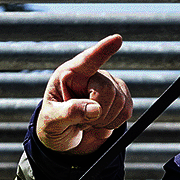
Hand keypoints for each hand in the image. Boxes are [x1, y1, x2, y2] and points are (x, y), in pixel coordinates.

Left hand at [36, 36, 134, 154]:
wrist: (66, 139)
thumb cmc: (53, 126)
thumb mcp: (52, 121)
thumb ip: (69, 113)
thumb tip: (95, 109)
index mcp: (69, 74)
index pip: (87, 60)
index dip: (103, 50)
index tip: (117, 39)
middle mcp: (90, 75)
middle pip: (108, 90)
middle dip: (97, 114)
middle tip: (81, 124)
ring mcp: (108, 84)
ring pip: (120, 102)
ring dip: (104, 121)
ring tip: (88, 123)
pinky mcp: (121, 97)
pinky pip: (127, 111)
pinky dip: (114, 124)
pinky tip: (99, 124)